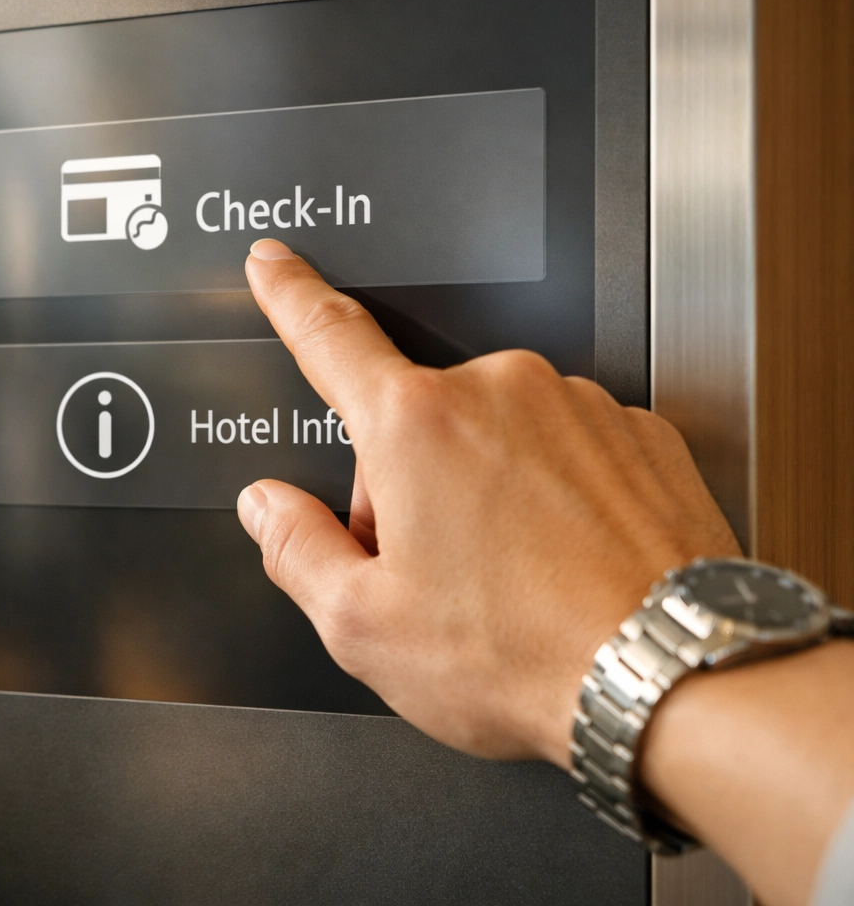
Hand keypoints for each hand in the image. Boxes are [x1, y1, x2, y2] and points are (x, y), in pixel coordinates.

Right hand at [236, 238, 740, 765]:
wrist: (674, 680)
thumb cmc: (527, 655)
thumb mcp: (364, 624)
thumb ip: (296, 549)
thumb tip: (268, 508)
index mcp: (416, 426)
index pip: (330, 336)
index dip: (290, 293)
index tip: (274, 262)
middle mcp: (501, 392)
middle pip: (416, 422)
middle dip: (408, 488)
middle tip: (436, 575)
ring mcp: (579, 406)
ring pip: (495, 438)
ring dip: (485, 493)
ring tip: (514, 586)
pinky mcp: (640, 434)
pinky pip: (567, 453)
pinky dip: (556, 500)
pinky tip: (563, 569)